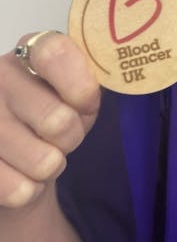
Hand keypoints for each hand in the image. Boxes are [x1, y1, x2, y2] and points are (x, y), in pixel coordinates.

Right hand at [0, 33, 99, 207]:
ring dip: (52, 166)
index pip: (54, 54)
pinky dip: (29, 190)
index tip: (87, 104)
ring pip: (41, 160)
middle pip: (56, 119)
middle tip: (63, 135)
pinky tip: (21, 174)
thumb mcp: (78, 92)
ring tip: (42, 154)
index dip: (80, 86)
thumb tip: (94, 94)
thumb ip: (88, 85)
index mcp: (30, 51)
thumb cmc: (58, 112)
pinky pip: (18, 188)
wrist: (18, 156)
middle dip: (71, 137)